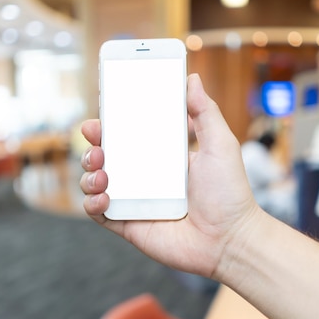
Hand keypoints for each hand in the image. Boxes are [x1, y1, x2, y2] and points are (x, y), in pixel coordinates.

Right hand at [79, 73, 260, 279]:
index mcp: (161, 156)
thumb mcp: (220, 144)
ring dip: (89, 173)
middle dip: (92, 145)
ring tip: (102, 173)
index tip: (101, 111)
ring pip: (95, 182)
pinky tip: (104, 197)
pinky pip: (98, 212)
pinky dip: (92, 203)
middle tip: (95, 140)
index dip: (111, 123)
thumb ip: (205, 112)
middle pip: (105, 156)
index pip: (128, 134)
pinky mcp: (127, 224)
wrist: (230, 240)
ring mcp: (133, 201)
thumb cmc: (229, 193)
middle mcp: (144, 177)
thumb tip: (192, 78)